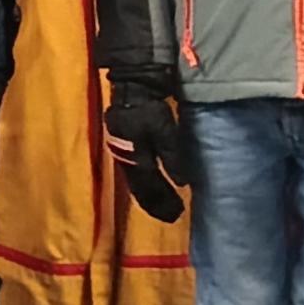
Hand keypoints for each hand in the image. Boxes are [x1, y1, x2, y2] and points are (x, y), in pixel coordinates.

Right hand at [102, 74, 189, 223]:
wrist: (131, 87)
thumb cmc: (149, 109)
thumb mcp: (165, 131)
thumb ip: (172, 157)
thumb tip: (182, 183)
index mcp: (136, 159)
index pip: (149, 189)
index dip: (162, 203)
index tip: (176, 216)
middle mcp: (126, 160)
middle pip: (140, 189)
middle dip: (156, 203)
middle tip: (172, 216)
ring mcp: (121, 153)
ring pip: (135, 182)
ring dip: (149, 195)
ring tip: (161, 205)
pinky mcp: (122, 145)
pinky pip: (132, 172)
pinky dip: (143, 183)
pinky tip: (149, 183)